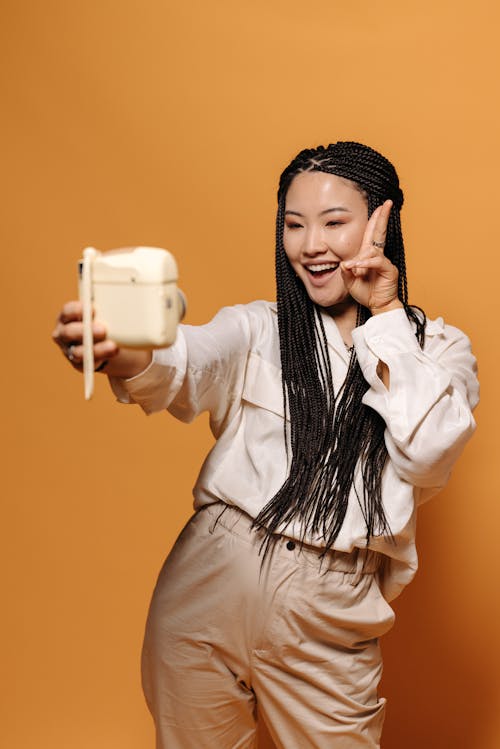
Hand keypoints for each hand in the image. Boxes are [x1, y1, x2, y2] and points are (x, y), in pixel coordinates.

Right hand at [52, 301, 152, 376]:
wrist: (102, 342)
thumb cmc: (100, 321)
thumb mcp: (101, 311)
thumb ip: (105, 307)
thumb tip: (126, 299)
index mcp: (67, 317)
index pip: (67, 311)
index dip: (78, 310)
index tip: (93, 309)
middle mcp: (63, 333)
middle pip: (69, 332)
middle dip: (86, 331)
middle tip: (103, 329)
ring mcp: (68, 350)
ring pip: (78, 352)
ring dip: (97, 348)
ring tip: (113, 346)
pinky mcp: (78, 364)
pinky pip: (87, 363)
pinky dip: (101, 359)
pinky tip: (112, 354)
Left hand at [340, 200, 402, 314]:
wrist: (376, 306)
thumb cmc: (365, 293)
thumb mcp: (349, 282)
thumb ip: (346, 272)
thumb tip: (345, 263)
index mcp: (368, 255)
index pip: (371, 234)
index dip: (375, 220)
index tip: (378, 207)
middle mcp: (377, 256)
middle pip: (379, 233)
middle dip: (382, 218)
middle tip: (387, 204)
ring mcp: (384, 262)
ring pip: (373, 251)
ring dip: (362, 258)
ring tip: (354, 268)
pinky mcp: (389, 270)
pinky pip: (377, 262)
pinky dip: (367, 263)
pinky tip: (359, 267)